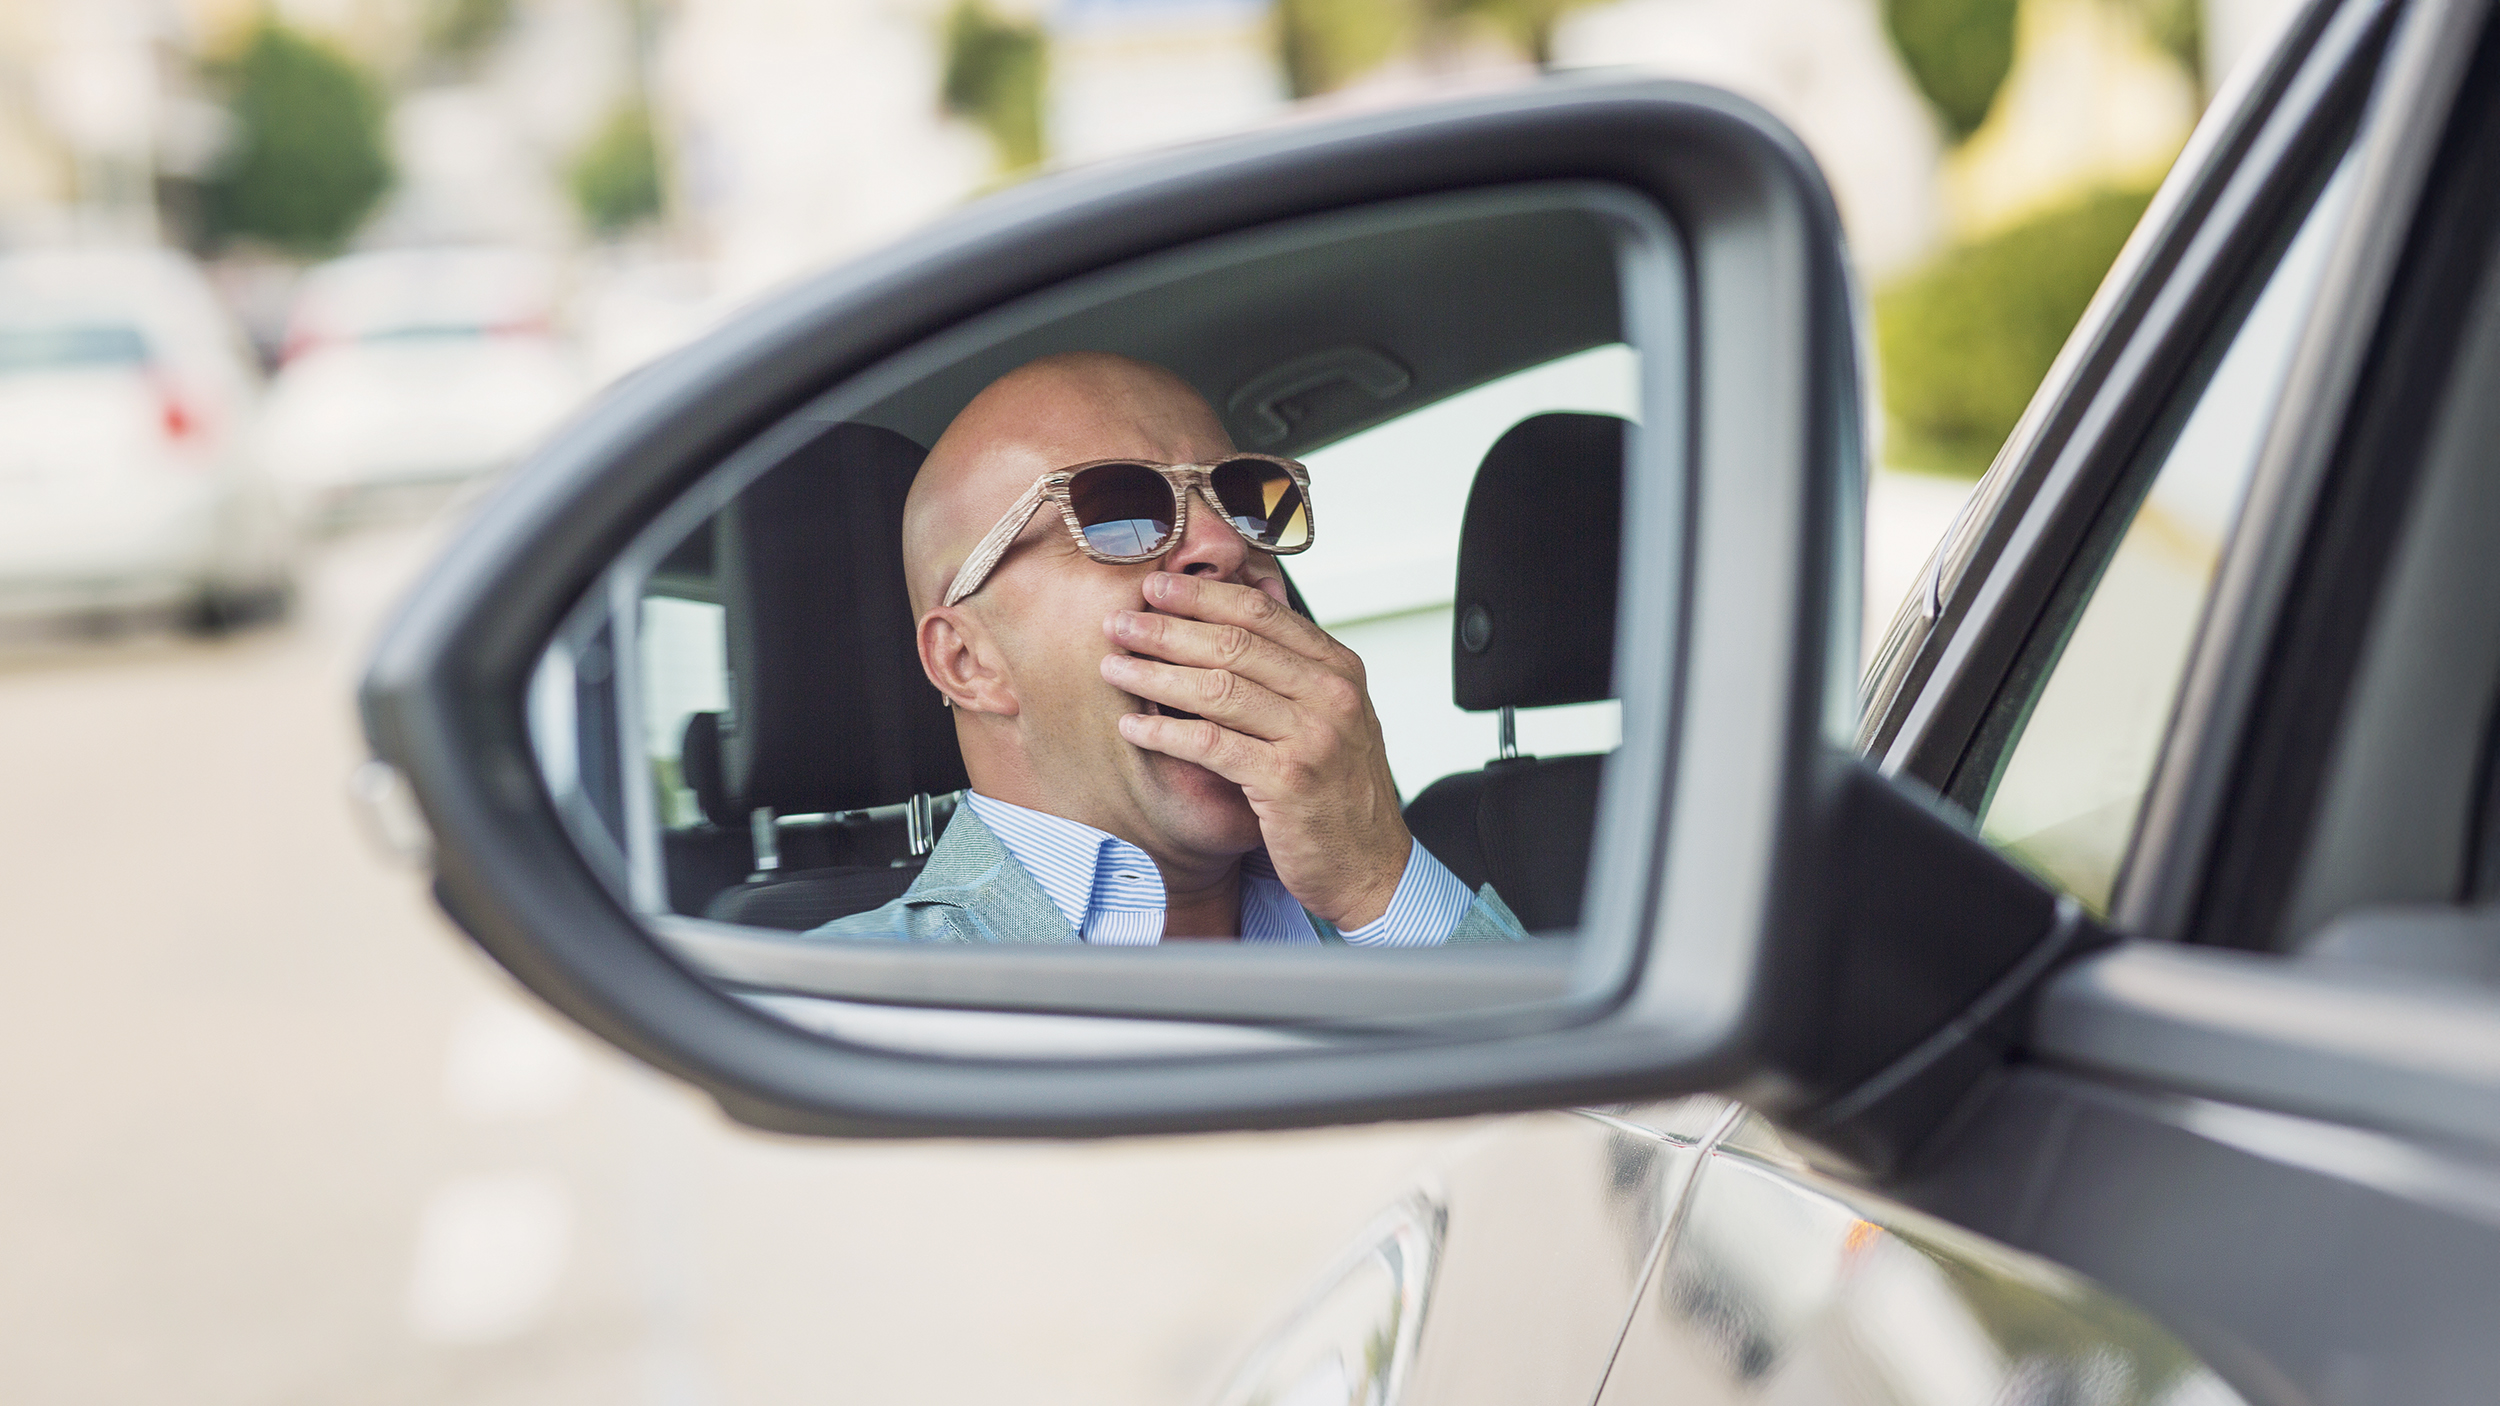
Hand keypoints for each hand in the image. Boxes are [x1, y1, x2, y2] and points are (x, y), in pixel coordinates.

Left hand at [1100, 571, 1411, 927]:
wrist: (1369, 864)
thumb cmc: (1339, 790)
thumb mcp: (1330, 714)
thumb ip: (1292, 662)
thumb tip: (1254, 595)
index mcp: (1339, 668)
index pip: (1261, 612)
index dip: (1201, 594)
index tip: (1154, 585)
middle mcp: (1330, 694)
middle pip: (1233, 643)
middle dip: (1166, 629)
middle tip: (1119, 622)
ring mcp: (1313, 736)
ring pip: (1217, 688)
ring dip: (1155, 675)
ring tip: (1114, 667)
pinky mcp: (1287, 780)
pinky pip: (1211, 744)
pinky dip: (1165, 733)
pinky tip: (1134, 728)